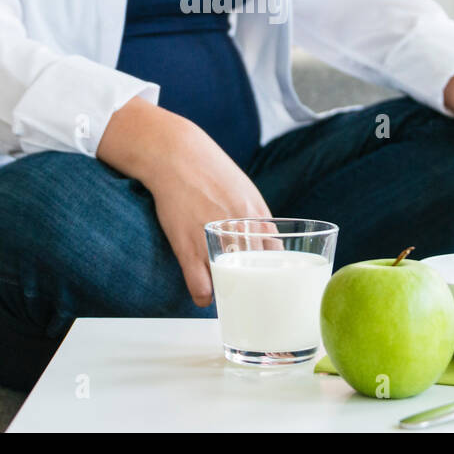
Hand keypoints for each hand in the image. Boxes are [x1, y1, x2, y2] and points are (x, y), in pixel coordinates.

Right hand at [96, 97, 272, 305]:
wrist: (176, 153)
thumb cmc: (209, 170)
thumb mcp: (243, 189)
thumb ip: (255, 217)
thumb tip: (265, 241)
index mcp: (258, 215)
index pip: (278, 257)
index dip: (274, 274)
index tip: (269, 284)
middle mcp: (242, 229)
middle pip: (258, 274)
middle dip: (256, 290)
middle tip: (251, 299)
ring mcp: (215, 238)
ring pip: (231, 284)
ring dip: (230, 294)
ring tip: (228, 297)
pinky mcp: (188, 245)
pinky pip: (201, 285)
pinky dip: (203, 296)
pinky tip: (203, 295)